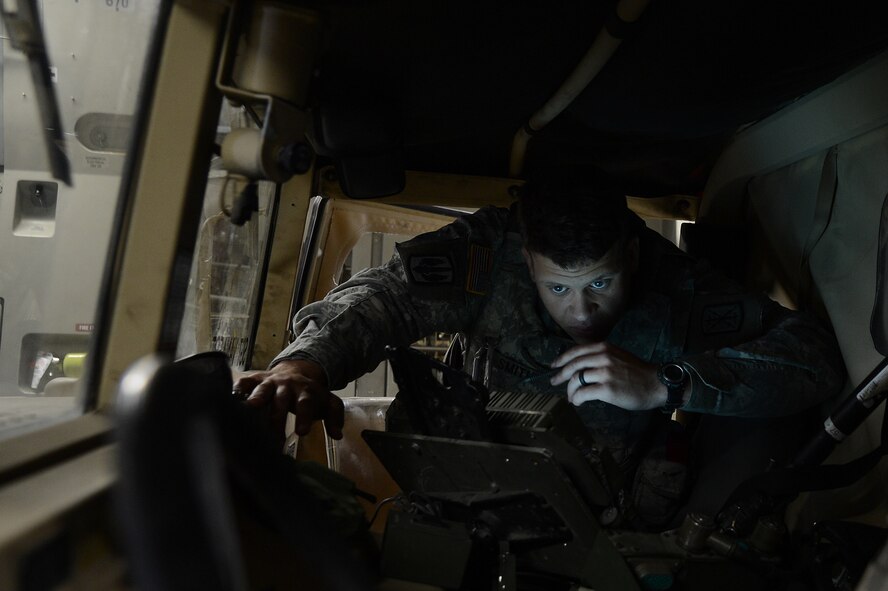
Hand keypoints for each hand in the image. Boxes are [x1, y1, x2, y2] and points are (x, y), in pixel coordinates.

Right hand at [232, 359, 343, 441]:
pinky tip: (230, 398)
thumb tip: (337, 436)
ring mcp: (270, 382)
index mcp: (306, 392)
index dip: (304, 417)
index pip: (306, 404)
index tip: (302, 432)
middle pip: (282, 400)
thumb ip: (334, 417)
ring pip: (263, 390)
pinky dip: (238, 388)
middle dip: (277, 418)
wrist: (294, 373)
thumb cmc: (309, 395)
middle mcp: (287, 386)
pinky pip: (245, 382)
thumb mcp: (327, 402)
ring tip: (250, 408)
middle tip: (274, 437)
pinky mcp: (255, 379)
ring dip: (256, 398)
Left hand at [550, 342, 664, 410]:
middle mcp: (603, 357)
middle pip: (573, 365)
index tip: (554, 365)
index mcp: (604, 348)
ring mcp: (605, 373)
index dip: (562, 359)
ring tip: (571, 397)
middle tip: (554, 382)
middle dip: (561, 375)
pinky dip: (577, 398)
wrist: (656, 384)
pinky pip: (583, 393)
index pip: (576, 351)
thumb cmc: (637, 372)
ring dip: (570, 390)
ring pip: (576, 380)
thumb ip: (600, 356)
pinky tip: (578, 402)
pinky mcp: (607, 389)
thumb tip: (580, 364)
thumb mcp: (618, 355)